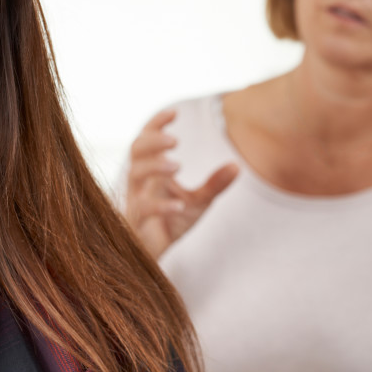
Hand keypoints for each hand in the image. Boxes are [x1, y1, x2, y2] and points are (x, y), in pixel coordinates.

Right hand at [125, 108, 238, 257]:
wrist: (152, 259)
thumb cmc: (170, 224)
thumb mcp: (198, 202)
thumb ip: (214, 184)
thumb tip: (238, 165)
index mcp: (150, 171)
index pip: (147, 139)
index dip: (156, 124)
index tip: (175, 112)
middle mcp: (138, 182)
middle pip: (136, 150)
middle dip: (153, 141)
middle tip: (175, 140)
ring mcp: (133, 201)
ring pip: (135, 174)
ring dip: (155, 166)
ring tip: (177, 165)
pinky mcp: (134, 223)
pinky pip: (143, 209)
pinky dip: (160, 205)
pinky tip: (179, 206)